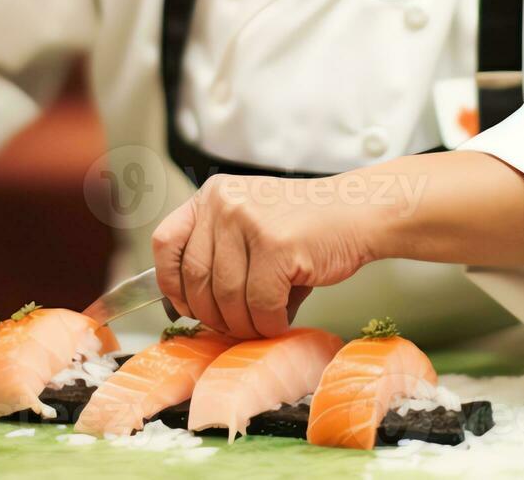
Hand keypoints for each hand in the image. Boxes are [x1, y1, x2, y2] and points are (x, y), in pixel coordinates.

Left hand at [151, 174, 381, 338]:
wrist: (358, 212)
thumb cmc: (307, 227)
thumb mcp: (252, 226)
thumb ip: (221, 258)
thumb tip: (195, 312)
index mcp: (212, 196)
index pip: (166, 242)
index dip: (170, 282)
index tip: (186, 306)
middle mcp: (224, 203)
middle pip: (196, 279)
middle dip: (214, 316)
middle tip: (235, 327)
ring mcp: (249, 221)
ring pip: (227, 296)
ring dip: (244, 325)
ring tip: (261, 326)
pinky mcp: (277, 245)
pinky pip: (260, 303)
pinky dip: (269, 323)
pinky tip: (281, 320)